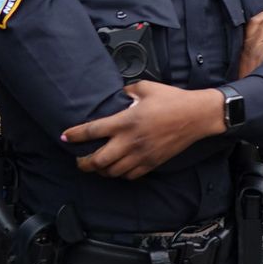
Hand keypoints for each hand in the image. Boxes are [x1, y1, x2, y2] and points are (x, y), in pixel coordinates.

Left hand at [63, 82, 224, 179]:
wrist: (197, 116)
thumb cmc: (173, 100)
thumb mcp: (146, 88)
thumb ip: (127, 92)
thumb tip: (119, 96)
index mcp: (125, 121)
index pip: (91, 131)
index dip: (74, 135)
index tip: (65, 136)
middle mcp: (130, 141)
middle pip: (98, 160)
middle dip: (83, 163)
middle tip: (79, 160)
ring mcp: (142, 154)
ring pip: (112, 171)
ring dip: (101, 170)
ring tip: (98, 166)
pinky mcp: (153, 162)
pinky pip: (130, 175)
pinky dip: (120, 174)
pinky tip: (118, 168)